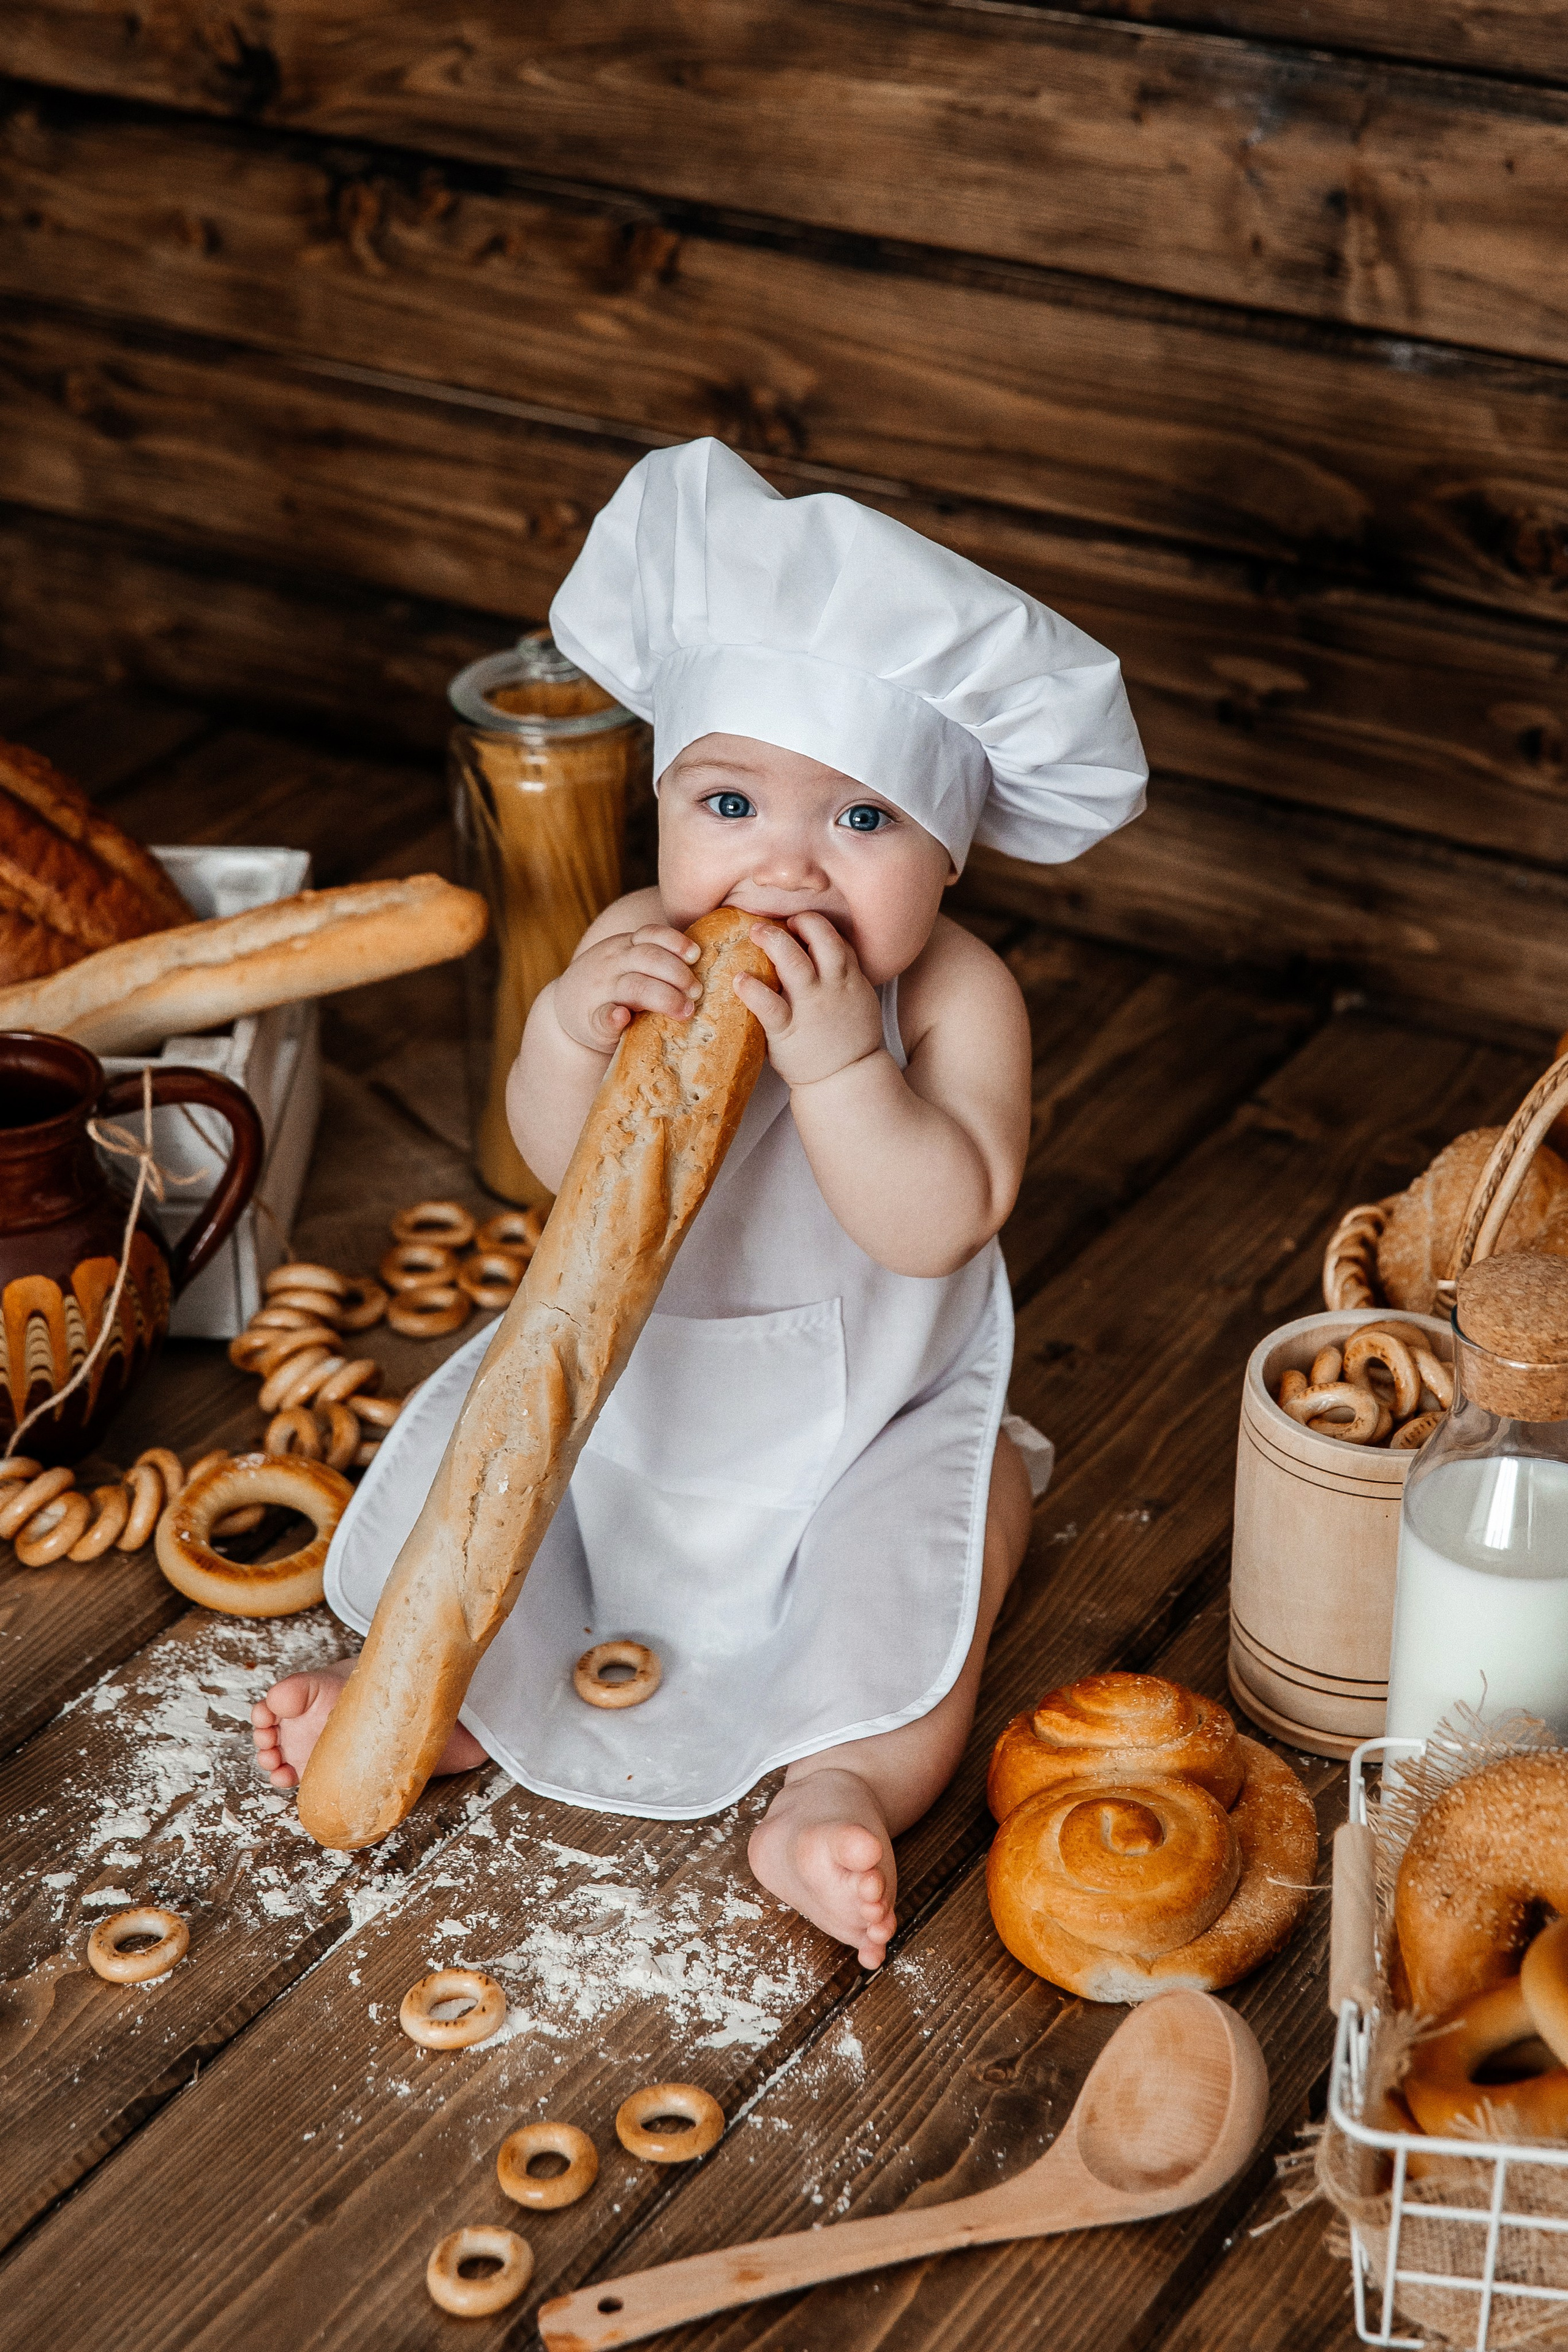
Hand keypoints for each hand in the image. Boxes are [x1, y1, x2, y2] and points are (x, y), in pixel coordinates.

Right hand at [551, 924, 701, 1053]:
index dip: (676, 942)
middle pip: (649, 959)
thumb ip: (658, 960)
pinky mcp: (591, 1020)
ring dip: (663, 996)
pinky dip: (612, 1017)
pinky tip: (622, 1017)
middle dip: (678, 974)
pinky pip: (601, 1016)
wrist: (568, 1009)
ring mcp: (602, 991)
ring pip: (634, 986)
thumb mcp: (630, 963)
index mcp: (626, 947)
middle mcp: (614, 963)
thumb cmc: (614, 986)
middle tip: (698, 992)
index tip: (696, 955)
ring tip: (685, 1010)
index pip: (652, 934)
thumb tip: (711, 963)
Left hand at [734, 914, 884, 1087]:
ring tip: (754, 932)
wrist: (848, 1078)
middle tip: (769, 924)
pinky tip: (739, 979)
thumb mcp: (858, 998)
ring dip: (773, 942)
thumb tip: (820, 947)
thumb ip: (843, 972)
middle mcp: (832, 987)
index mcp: (849, 978)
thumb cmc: (848, 1037)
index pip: (835, 939)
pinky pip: (769, 1005)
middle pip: (820, 939)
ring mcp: (810, 1008)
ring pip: (794, 964)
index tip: (794, 924)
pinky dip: (753, 989)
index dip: (813, 924)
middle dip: (797, 922)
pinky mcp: (788, 1031)